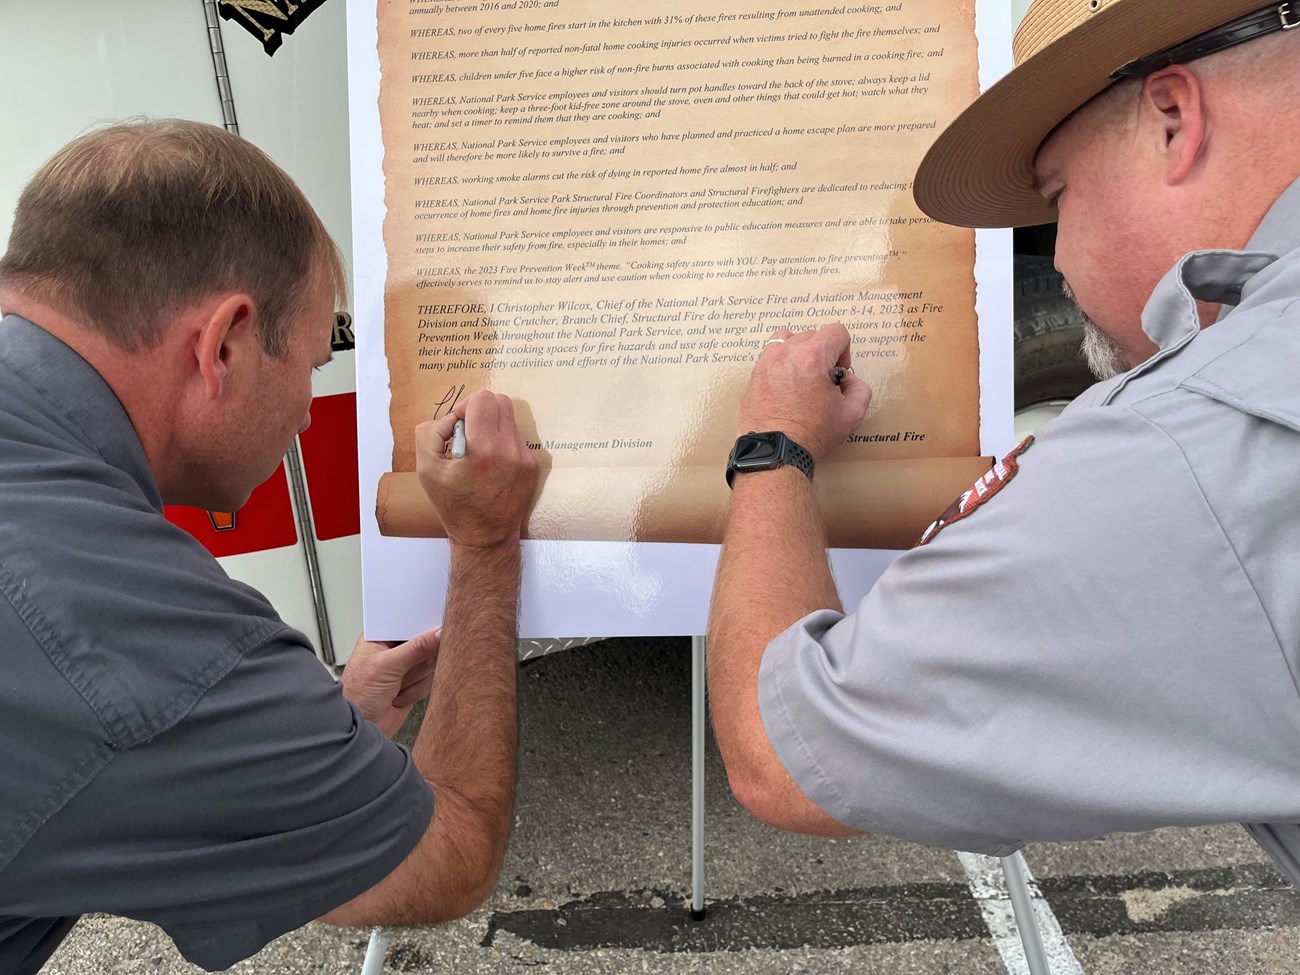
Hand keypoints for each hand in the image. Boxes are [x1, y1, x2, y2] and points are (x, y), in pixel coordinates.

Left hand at [341, 629, 440, 738]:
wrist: (362, 729)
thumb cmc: (358, 696)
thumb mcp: (387, 666)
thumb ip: (416, 648)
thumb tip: (439, 632)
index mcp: (380, 637)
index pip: (409, 622)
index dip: (423, 626)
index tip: (436, 631)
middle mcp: (394, 650)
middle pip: (425, 643)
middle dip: (418, 661)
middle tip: (405, 669)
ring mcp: (405, 667)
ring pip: (430, 663)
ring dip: (416, 679)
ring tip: (397, 686)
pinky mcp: (413, 683)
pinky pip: (430, 680)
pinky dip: (418, 690)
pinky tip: (400, 696)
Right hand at [414, 390, 540, 547]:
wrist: (485, 537)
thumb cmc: (454, 506)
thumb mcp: (426, 470)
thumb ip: (430, 433)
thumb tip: (452, 418)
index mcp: (484, 449)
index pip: (482, 399)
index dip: (465, 406)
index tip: (458, 426)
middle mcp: (510, 450)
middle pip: (501, 401)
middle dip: (480, 410)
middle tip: (468, 432)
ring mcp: (525, 458)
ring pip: (509, 419)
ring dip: (491, 426)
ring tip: (478, 452)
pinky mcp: (533, 466)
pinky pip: (517, 438)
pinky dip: (501, 442)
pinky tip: (491, 465)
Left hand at [736, 323, 872, 460]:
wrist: (776, 452)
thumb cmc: (811, 434)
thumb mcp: (852, 414)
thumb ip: (860, 388)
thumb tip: (847, 380)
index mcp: (812, 357)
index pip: (836, 331)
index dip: (844, 351)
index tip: (838, 373)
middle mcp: (786, 353)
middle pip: (812, 335)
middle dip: (822, 354)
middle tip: (822, 382)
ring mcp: (766, 363)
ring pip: (787, 340)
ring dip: (799, 353)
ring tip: (802, 378)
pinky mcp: (753, 375)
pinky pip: (770, 357)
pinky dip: (781, 365)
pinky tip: (786, 387)